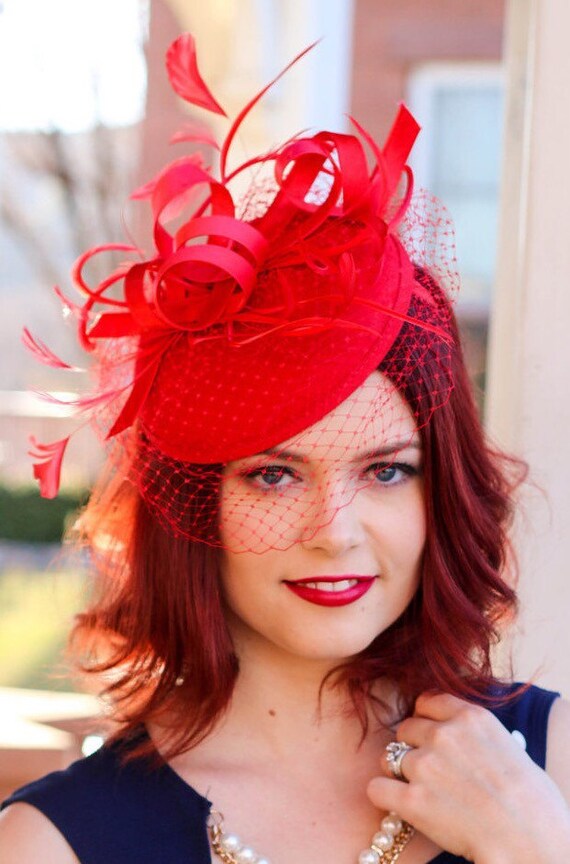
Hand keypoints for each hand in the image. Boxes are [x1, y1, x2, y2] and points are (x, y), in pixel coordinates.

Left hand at [367, 692, 569, 862]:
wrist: (530, 839)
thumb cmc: (530, 799)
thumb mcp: (506, 744)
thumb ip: (473, 732)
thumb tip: (454, 731)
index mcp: (470, 716)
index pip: (426, 701)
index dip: (425, 720)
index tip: (430, 736)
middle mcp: (443, 734)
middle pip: (405, 728)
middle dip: (412, 748)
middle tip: (430, 772)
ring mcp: (425, 765)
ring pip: (387, 758)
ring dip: (399, 774)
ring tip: (422, 793)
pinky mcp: (412, 799)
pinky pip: (377, 788)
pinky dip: (384, 797)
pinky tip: (401, 805)